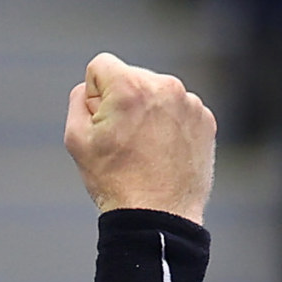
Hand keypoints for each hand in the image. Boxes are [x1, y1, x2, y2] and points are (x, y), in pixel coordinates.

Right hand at [64, 53, 215, 224]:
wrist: (157, 215)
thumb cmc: (114, 179)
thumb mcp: (76, 137)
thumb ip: (77, 100)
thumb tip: (89, 89)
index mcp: (131, 86)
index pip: (101, 65)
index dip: (93, 94)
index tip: (102, 122)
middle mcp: (165, 86)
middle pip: (130, 77)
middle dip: (121, 100)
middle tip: (121, 139)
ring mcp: (190, 103)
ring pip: (154, 93)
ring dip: (146, 111)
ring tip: (143, 148)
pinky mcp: (205, 120)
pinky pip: (177, 109)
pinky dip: (167, 124)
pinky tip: (161, 151)